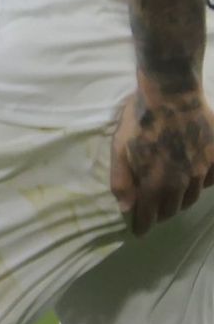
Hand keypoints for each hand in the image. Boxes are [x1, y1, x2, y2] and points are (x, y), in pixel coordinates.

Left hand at [110, 88, 213, 235]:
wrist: (171, 93)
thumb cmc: (140, 119)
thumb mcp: (119, 147)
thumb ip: (122, 180)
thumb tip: (126, 208)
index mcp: (155, 183)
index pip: (149, 215)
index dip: (142, 226)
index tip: (138, 231)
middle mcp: (181, 182)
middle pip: (172, 209)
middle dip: (160, 211)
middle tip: (153, 206)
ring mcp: (202, 170)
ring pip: (192, 196)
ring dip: (180, 198)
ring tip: (171, 190)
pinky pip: (210, 180)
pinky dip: (202, 182)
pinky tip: (194, 174)